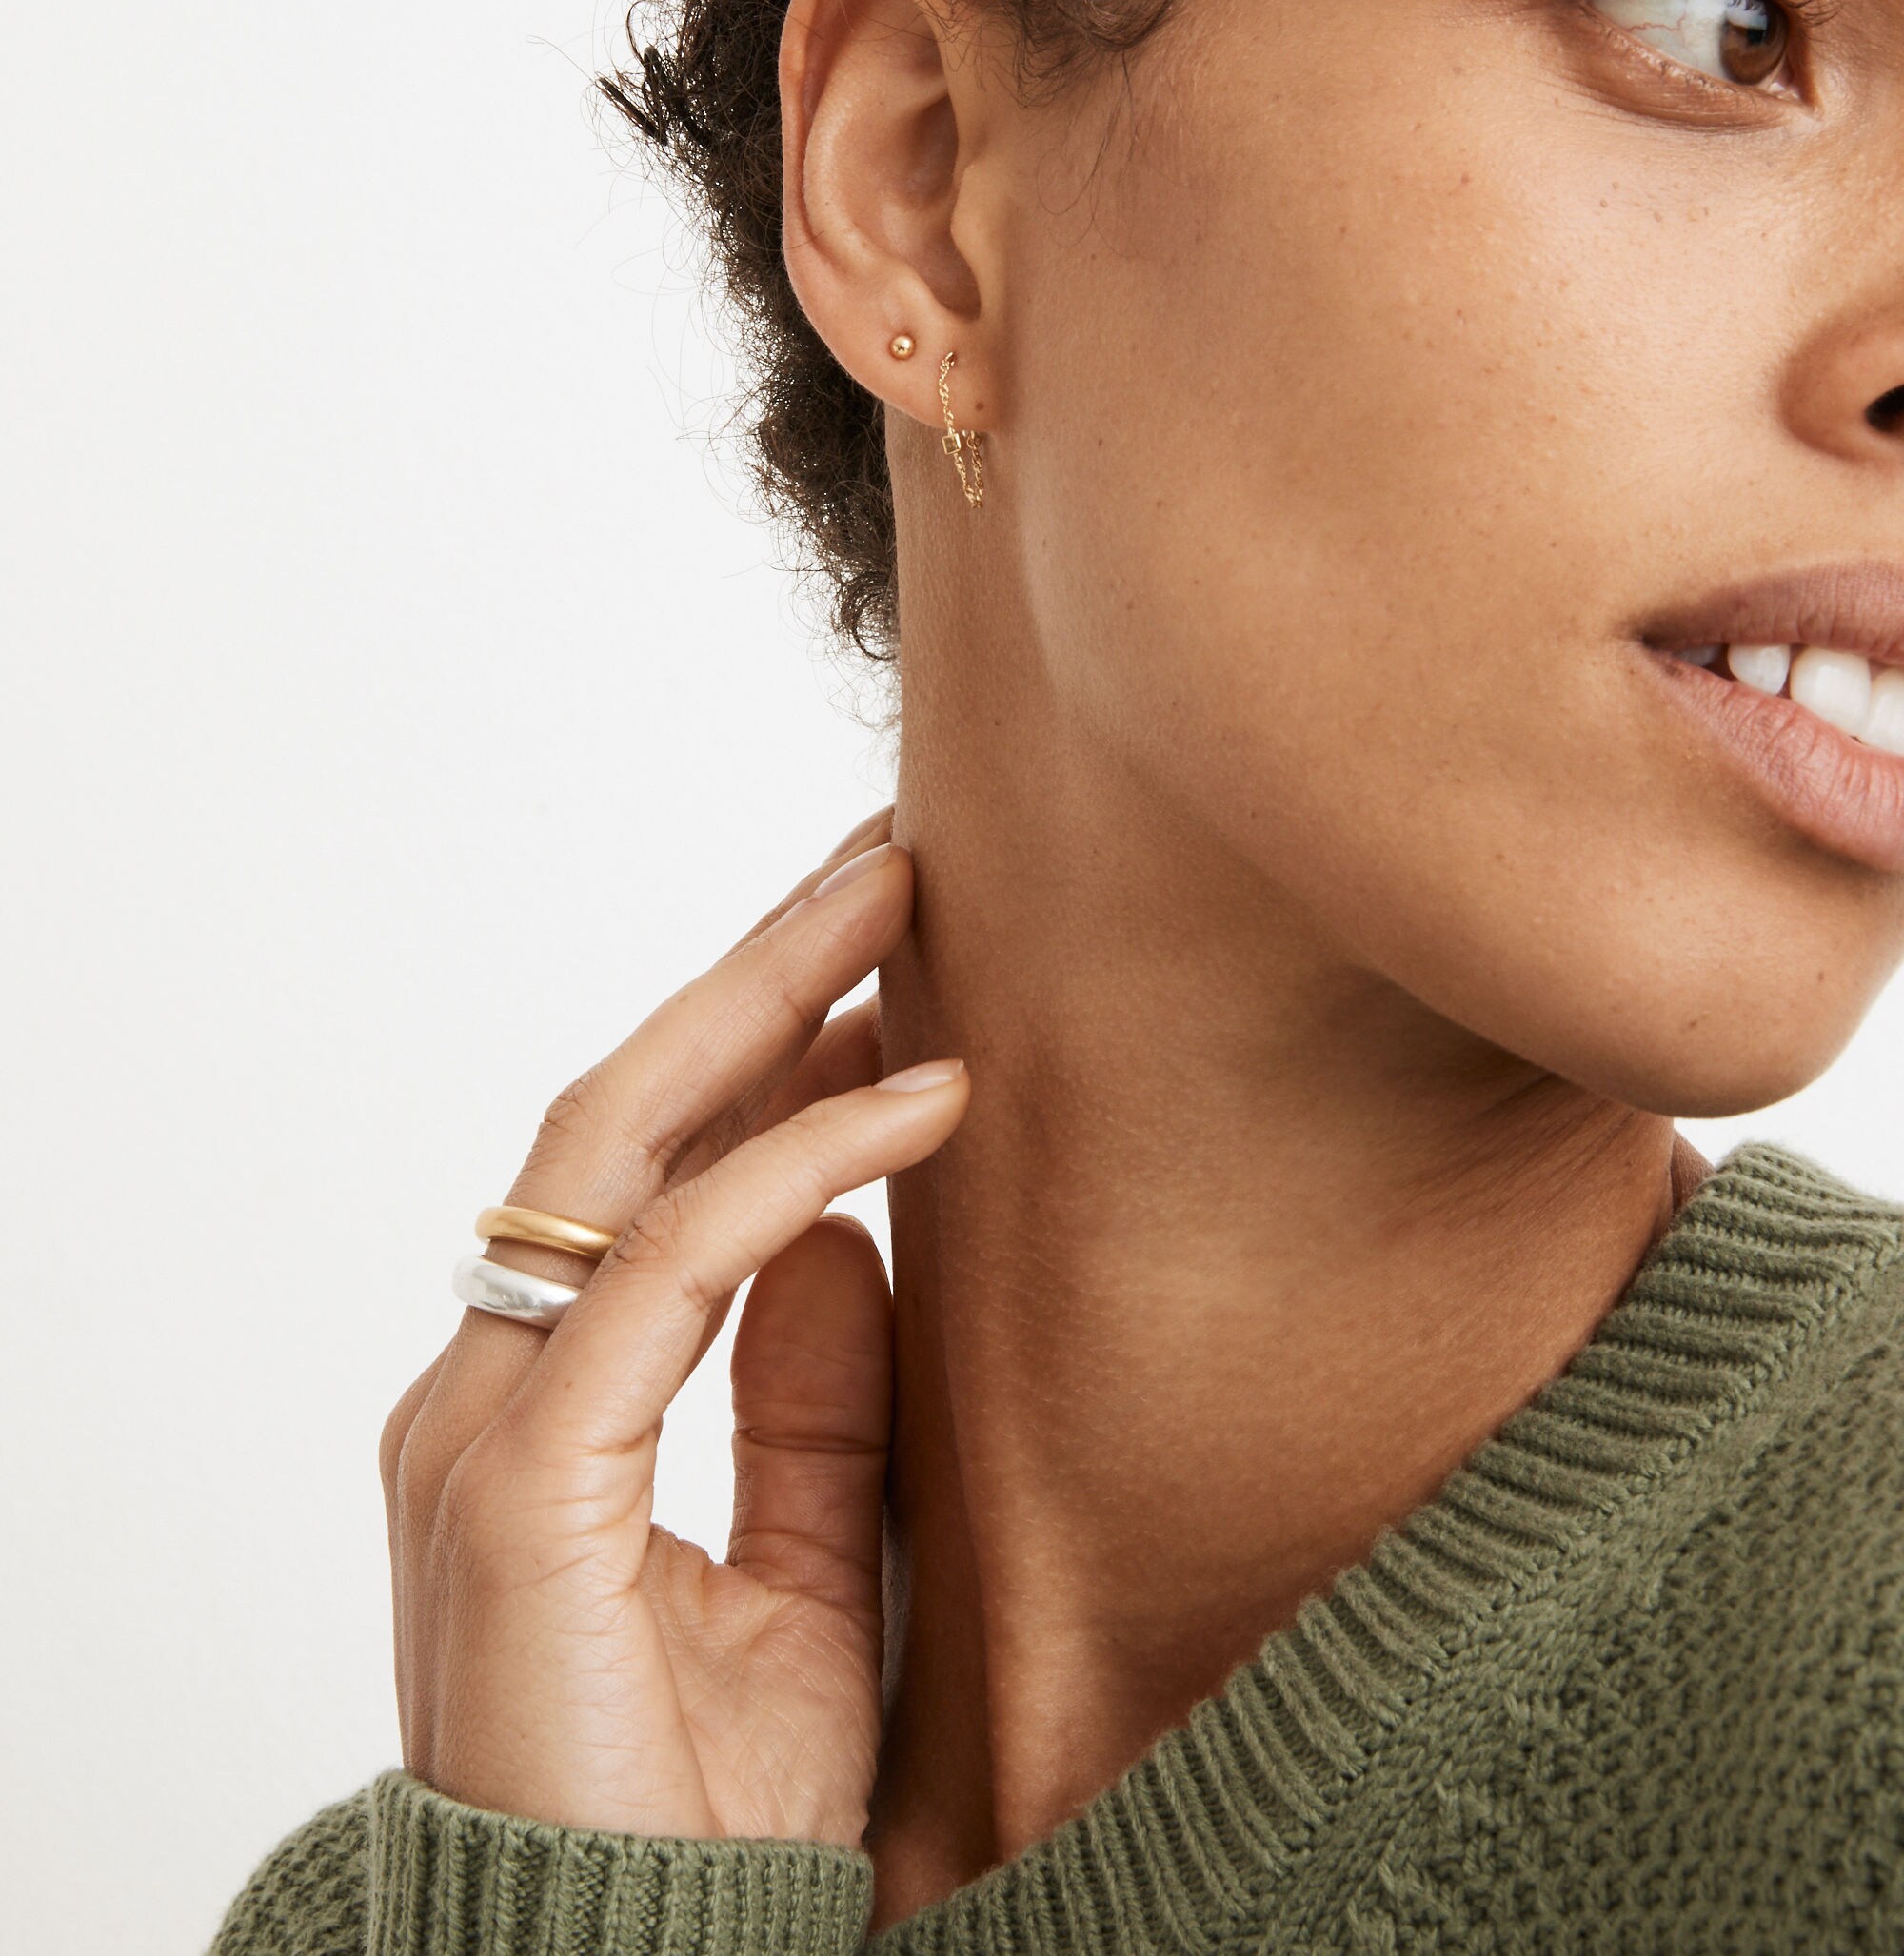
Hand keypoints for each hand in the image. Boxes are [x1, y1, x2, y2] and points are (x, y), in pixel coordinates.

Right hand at [378, 813, 966, 1844]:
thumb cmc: (697, 1814)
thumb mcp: (798, 1572)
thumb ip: (810, 1408)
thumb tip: (859, 1240)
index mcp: (545, 1408)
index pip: (644, 1173)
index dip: (759, 1049)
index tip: (881, 961)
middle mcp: (494, 1388)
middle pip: (623, 1115)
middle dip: (757, 972)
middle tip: (888, 857)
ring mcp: (494, 1424)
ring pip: (623, 1146)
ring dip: (767, 1008)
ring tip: (894, 905)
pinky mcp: (532, 1477)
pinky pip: (672, 1267)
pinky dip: (799, 1165)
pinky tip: (916, 1101)